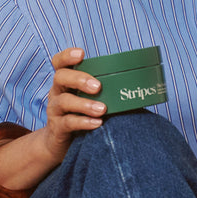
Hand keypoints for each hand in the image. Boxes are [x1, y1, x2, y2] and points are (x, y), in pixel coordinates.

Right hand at [42, 47, 104, 164]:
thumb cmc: (83, 113)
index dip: (67, 56)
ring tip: (102, 109)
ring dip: (85, 104)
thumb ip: (106, 88)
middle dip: (79, 79)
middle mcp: (57, 92)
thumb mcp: (91, 97)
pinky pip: (68, 122)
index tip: (81, 54)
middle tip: (98, 86)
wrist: (62, 143)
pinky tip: (98, 123)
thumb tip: (141, 83)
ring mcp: (55, 110)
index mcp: (66, 81)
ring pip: (64, 101)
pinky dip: (83, 122)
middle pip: (61, 77)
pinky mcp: (57, 128)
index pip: (59, 62)